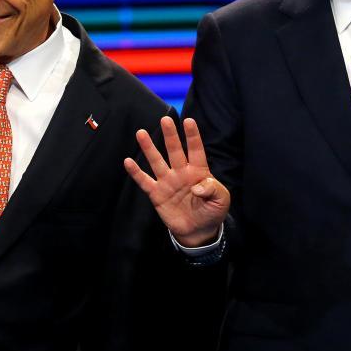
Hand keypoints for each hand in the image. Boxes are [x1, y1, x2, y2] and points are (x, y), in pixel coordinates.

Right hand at [124, 116, 229, 246]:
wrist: (198, 231)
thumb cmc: (212, 211)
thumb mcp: (221, 200)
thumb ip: (213, 189)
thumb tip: (197, 186)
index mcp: (199, 171)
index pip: (196, 150)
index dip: (193, 136)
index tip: (188, 120)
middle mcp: (181, 172)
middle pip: (175, 151)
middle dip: (170, 136)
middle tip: (165, 120)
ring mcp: (168, 182)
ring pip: (157, 161)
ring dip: (149, 148)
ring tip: (141, 133)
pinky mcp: (157, 194)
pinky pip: (145, 181)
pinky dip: (136, 172)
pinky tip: (128, 161)